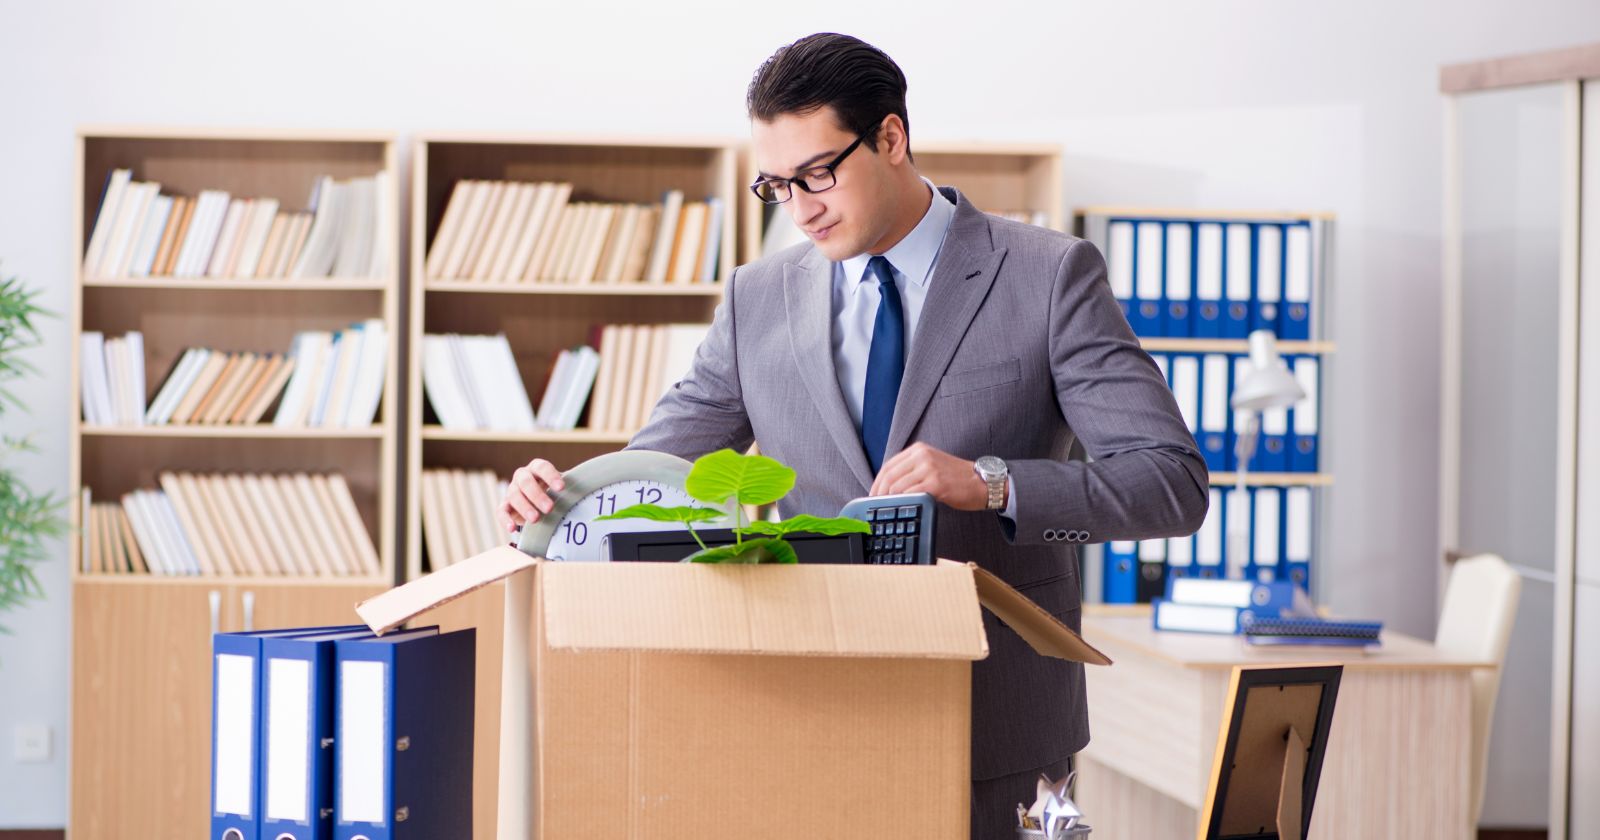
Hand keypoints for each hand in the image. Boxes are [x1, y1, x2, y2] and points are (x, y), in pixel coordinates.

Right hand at [498, 457, 566, 535]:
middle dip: (538, 495)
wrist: (538, 503)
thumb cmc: (553, 493)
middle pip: (526, 481)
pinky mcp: (505, 506)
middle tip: (549, 508)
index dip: (551, 476)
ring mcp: (512, 490)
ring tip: (536, 519)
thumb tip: (585, 492)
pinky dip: (505, 520)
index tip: (561, 488)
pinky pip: (501, 511)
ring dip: (525, 507)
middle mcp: (522, 476)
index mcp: (536, 468)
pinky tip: (512, 528)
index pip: (542, 467)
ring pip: (514, 496)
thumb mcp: (560, 488)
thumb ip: (569, 487)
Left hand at [869, 442, 996, 510]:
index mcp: (919, 449)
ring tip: (890, 509)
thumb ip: (912, 470)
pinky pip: (911, 493)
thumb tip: (890, 486)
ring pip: (898, 486)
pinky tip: (904, 508)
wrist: (982, 482)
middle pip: (890, 475)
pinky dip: (904, 502)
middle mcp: (922, 455)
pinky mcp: (936, 483)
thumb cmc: (957, 478)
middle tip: (877, 505)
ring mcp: (929, 468)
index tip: (873, 495)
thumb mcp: (932, 465)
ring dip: (891, 500)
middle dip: (879, 493)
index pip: (888, 465)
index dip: (877, 482)